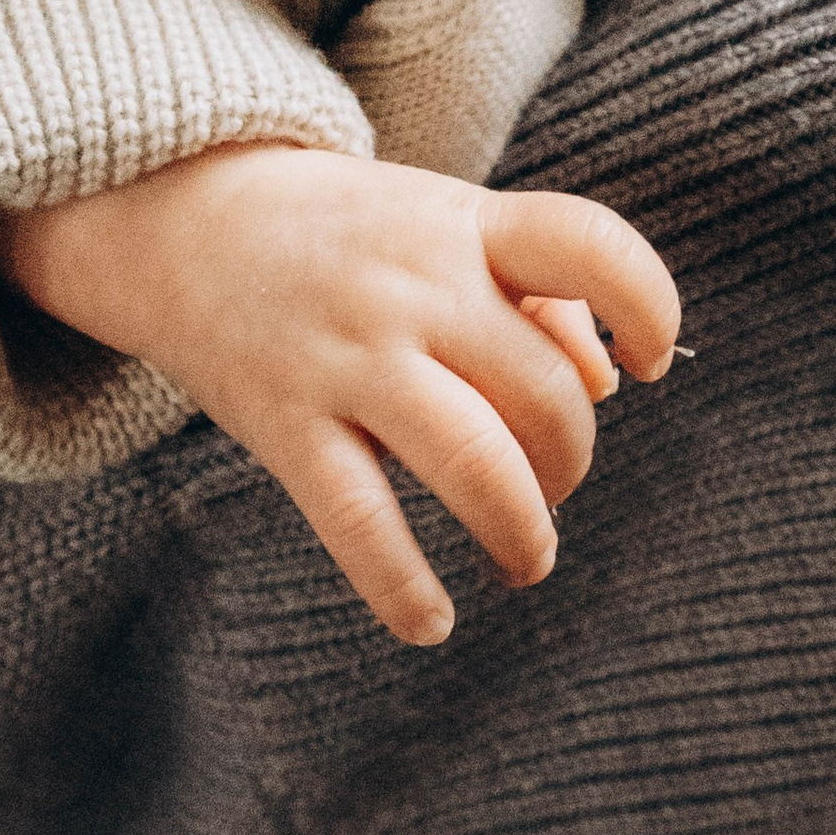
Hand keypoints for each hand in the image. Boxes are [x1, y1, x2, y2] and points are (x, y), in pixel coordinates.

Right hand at [0, 149, 680, 645]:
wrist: (181, 213)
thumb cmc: (348, 232)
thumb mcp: (446, 223)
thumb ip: (538, 290)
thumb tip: (606, 381)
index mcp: (463, 223)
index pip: (587, 246)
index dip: (647, 305)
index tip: (654, 362)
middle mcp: (412, 285)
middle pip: (543, 393)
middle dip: (571, 462)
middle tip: (555, 486)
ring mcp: (347, 355)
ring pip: (476, 464)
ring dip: (522, 531)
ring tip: (526, 556)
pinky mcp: (284, 423)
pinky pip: (361, 524)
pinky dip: (406, 589)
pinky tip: (432, 620)